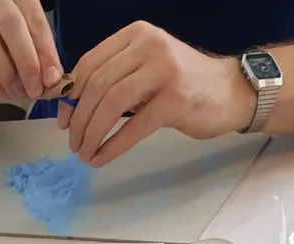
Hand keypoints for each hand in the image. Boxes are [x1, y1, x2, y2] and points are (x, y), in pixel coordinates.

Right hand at [0, 0, 62, 102]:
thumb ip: (41, 56)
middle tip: (35, 89)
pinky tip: (2, 92)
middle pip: (10, 22)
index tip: (53, 78)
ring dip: (5, 71)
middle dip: (26, 59)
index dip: (45, 49)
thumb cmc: (7, 42)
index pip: (33, 17)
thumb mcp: (28, 42)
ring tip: (18, 93)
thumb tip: (53, 81)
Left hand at [57, 22, 255, 165]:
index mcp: (136, 35)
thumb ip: (115, 77)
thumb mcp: (145, 69)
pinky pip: (133, 127)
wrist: (229, 91)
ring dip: (91, 133)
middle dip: (79, 119)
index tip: (63, 120)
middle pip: (98, 84)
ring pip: (111, 103)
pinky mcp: (174, 100)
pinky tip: (101, 159)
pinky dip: (112, 146)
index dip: (70, 96)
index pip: (90, 63)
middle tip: (72, 143)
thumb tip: (72, 105)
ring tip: (84, 153)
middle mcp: (148, 46)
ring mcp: (163, 71)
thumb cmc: (182, 84)